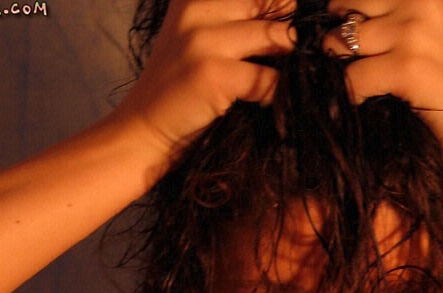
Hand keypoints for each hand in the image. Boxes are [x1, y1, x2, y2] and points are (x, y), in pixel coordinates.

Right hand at [114, 0, 295, 167]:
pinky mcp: (214, 75)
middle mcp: (196, 8)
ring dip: (290, 60)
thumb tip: (287, 18)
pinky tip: (269, 102)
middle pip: (269, 3)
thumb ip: (232, 22)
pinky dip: (277, 93)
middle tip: (299, 54)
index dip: (278, 7)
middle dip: (290, 30)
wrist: (143, 131)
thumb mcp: (197, 39)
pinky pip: (267, 78)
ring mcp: (203, 41)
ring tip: (291, 77)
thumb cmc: (178, 90)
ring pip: (274, 36)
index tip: (289, 24)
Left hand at [323, 0, 442, 167]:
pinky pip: (354, 77)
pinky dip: (352, 93)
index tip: (346, 25)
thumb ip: (403, 8)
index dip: (349, 9)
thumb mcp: (438, 23)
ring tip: (357, 77)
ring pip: (344, 41)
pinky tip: (364, 99)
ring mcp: (413, 33)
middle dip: (339, 32)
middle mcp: (421, 0)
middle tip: (344, 54)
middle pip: (348, 6)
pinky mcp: (406, 68)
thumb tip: (348, 14)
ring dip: (342, 64)